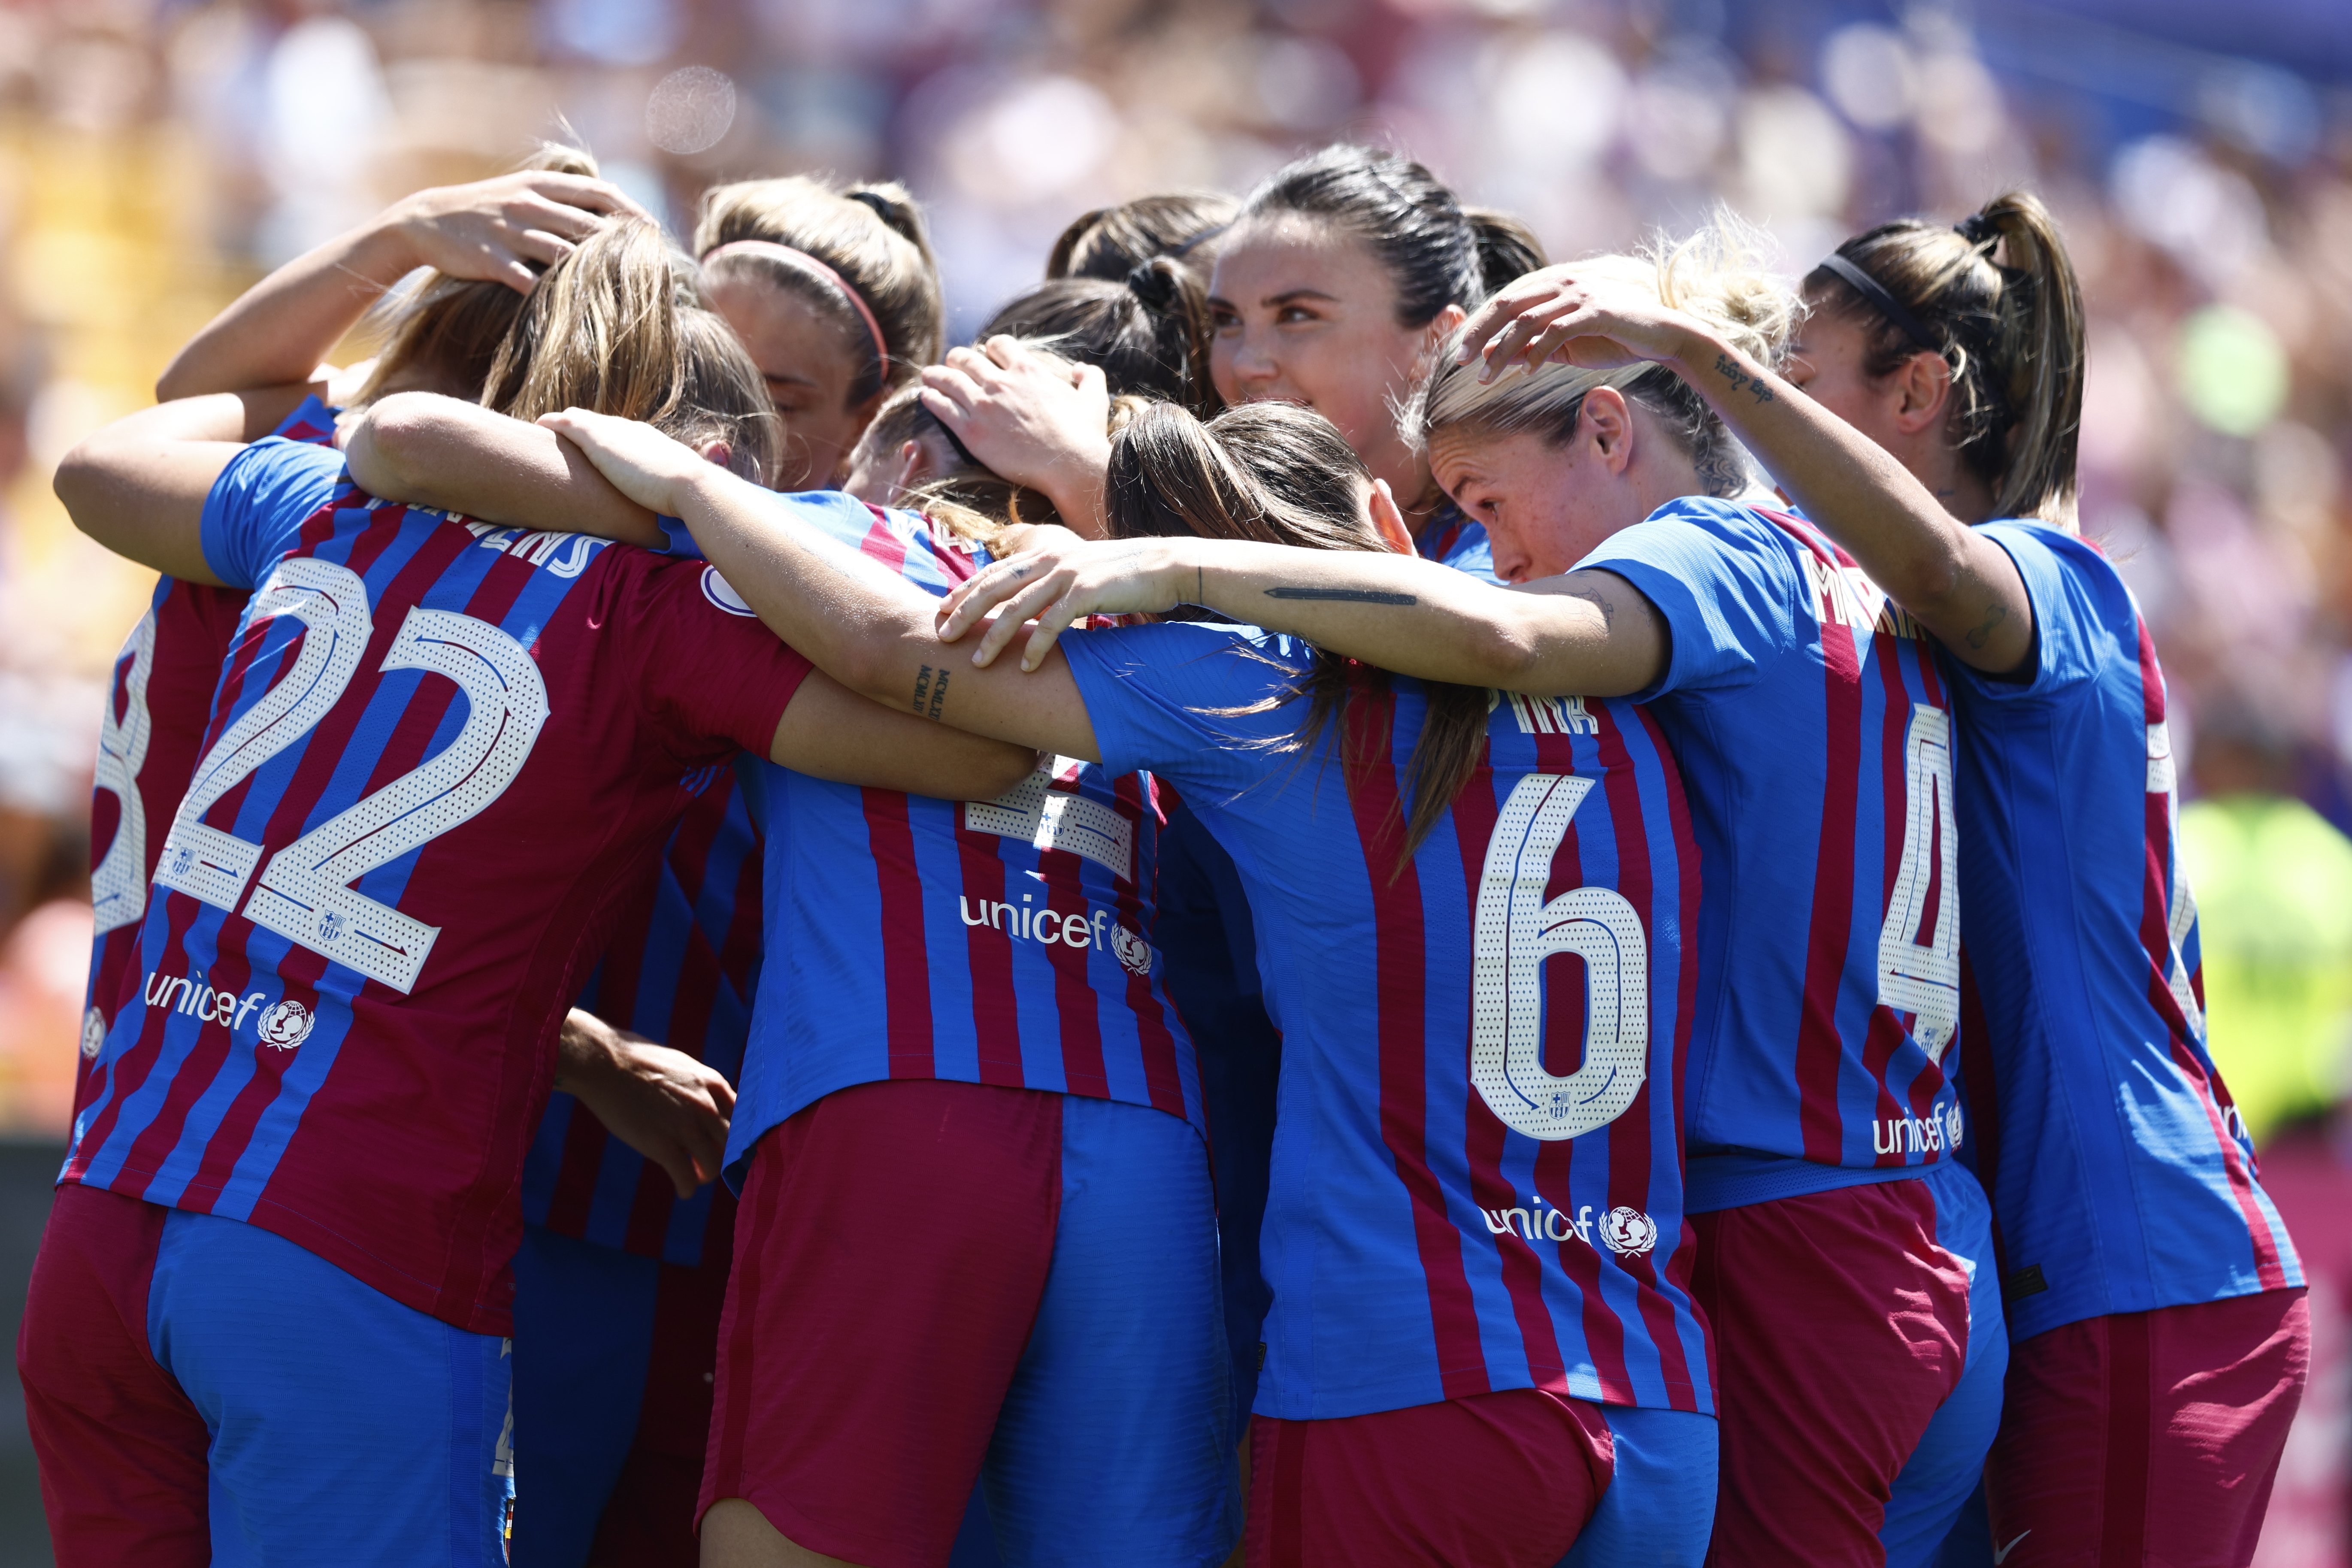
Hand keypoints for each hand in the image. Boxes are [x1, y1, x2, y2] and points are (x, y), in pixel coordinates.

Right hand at [385, 172, 648, 293]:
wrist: (426, 219)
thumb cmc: (485, 209)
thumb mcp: (523, 191)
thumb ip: (562, 199)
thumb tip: (608, 210)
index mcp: (540, 185)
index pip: (598, 192)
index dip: (630, 211)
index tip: (655, 230)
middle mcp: (528, 204)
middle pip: (587, 224)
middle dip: (620, 246)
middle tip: (648, 267)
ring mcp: (509, 232)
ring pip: (562, 252)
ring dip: (592, 271)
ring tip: (619, 290)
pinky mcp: (492, 259)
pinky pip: (529, 280)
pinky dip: (552, 293)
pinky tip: (572, 307)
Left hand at [537, 408, 713, 515]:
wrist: (689, 486)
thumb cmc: (689, 498)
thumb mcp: (677, 494)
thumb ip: (669, 497)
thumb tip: (675, 518)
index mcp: (650, 442)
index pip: (622, 436)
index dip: (607, 442)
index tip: (596, 453)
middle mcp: (632, 431)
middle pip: (599, 424)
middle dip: (582, 429)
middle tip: (564, 440)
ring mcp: (614, 432)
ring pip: (580, 419)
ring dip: (563, 425)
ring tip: (545, 433)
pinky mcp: (597, 438)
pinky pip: (566, 423)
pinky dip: (552, 422)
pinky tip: (539, 425)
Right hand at [554, 1009, 734, 1198]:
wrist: (604, 1063)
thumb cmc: (637, 1060)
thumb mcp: (682, 1065)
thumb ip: (700, 1085)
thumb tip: (709, 1100)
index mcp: (713, 1083)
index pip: (744, 1118)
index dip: (737, 1136)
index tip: (729, 1145)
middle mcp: (707, 1106)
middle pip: (733, 1144)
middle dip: (725, 1157)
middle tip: (712, 1162)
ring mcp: (686, 1127)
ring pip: (714, 1165)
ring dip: (707, 1175)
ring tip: (695, 1176)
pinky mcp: (663, 1146)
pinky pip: (686, 1178)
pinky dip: (687, 1188)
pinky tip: (683, 1190)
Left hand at [920, 338, 1112, 532]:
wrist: (1069, 465)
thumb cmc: (1083, 435)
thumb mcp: (1094, 397)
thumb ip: (1089, 376)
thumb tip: (1078, 369)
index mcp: (1028, 370)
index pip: (998, 345)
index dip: (989, 349)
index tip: (986, 356)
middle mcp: (1001, 382)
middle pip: (966, 358)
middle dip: (957, 359)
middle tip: (951, 365)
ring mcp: (983, 405)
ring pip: (949, 378)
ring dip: (936, 374)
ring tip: (928, 376)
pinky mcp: (971, 431)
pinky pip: (942, 406)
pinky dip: (931, 397)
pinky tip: (926, 395)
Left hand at [936, 534, 1194, 670]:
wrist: (1166, 565)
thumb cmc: (1123, 575)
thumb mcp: (1080, 573)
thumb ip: (1054, 583)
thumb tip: (1033, 606)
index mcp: (1046, 554)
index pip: (994, 572)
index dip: (964, 591)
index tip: (941, 610)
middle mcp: (1051, 560)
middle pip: (995, 588)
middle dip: (964, 612)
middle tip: (942, 636)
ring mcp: (1068, 575)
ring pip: (1018, 607)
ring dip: (994, 636)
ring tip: (977, 662)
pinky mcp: (1088, 593)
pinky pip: (1053, 623)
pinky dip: (1037, 646)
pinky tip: (1025, 667)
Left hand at [1457, 265, 1706, 382]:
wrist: (1663, 335)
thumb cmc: (1614, 338)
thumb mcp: (1565, 346)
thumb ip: (1532, 346)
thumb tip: (1494, 356)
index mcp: (1554, 283)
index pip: (1505, 299)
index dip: (1479, 323)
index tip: (1460, 350)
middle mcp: (1563, 281)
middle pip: (1506, 304)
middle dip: (1479, 333)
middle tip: (1459, 361)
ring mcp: (1580, 293)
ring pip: (1526, 320)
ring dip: (1502, 351)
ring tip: (1485, 377)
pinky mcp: (1597, 311)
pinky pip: (1556, 331)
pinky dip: (1537, 353)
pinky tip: (1526, 373)